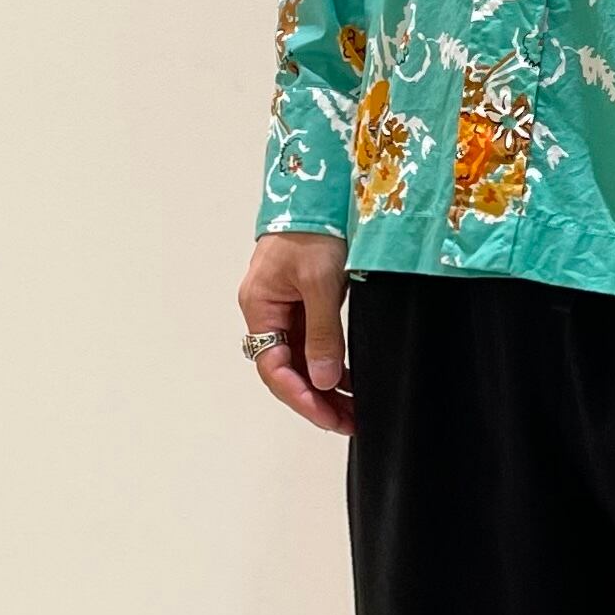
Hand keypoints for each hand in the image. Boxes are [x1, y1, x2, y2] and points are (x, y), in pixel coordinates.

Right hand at [240, 232, 354, 435]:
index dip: (300, 397)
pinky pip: (314, 344)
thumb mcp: (320, 281)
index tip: (328, 416)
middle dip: (316, 400)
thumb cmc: (314, 228)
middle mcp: (268, 312)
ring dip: (325, 387)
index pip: (274, 367)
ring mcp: (286, 308)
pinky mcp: (306, 302)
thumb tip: (322, 380)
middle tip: (348, 422)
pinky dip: (332, 364)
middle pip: (287, 369)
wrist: (321, 191)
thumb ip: (322, 333)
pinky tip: (351, 381)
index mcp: (260, 308)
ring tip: (354, 410)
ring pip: (302, 360)